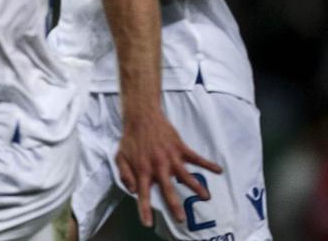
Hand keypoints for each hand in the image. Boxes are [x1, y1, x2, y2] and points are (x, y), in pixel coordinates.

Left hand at [115, 111, 222, 227]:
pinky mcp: (180, 148)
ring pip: (185, 174)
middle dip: (174, 205)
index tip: (148, 223)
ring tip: (206, 198)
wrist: (142, 117)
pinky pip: (196, 157)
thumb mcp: (120, 157)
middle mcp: (158, 165)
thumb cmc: (131, 139)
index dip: (144, 209)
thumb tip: (133, 191)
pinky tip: (219, 170)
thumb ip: (124, 175)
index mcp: (142, 169)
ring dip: (196, 186)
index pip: (143, 193)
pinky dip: (208, 164)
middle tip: (182, 220)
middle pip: (167, 189)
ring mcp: (171, 157)